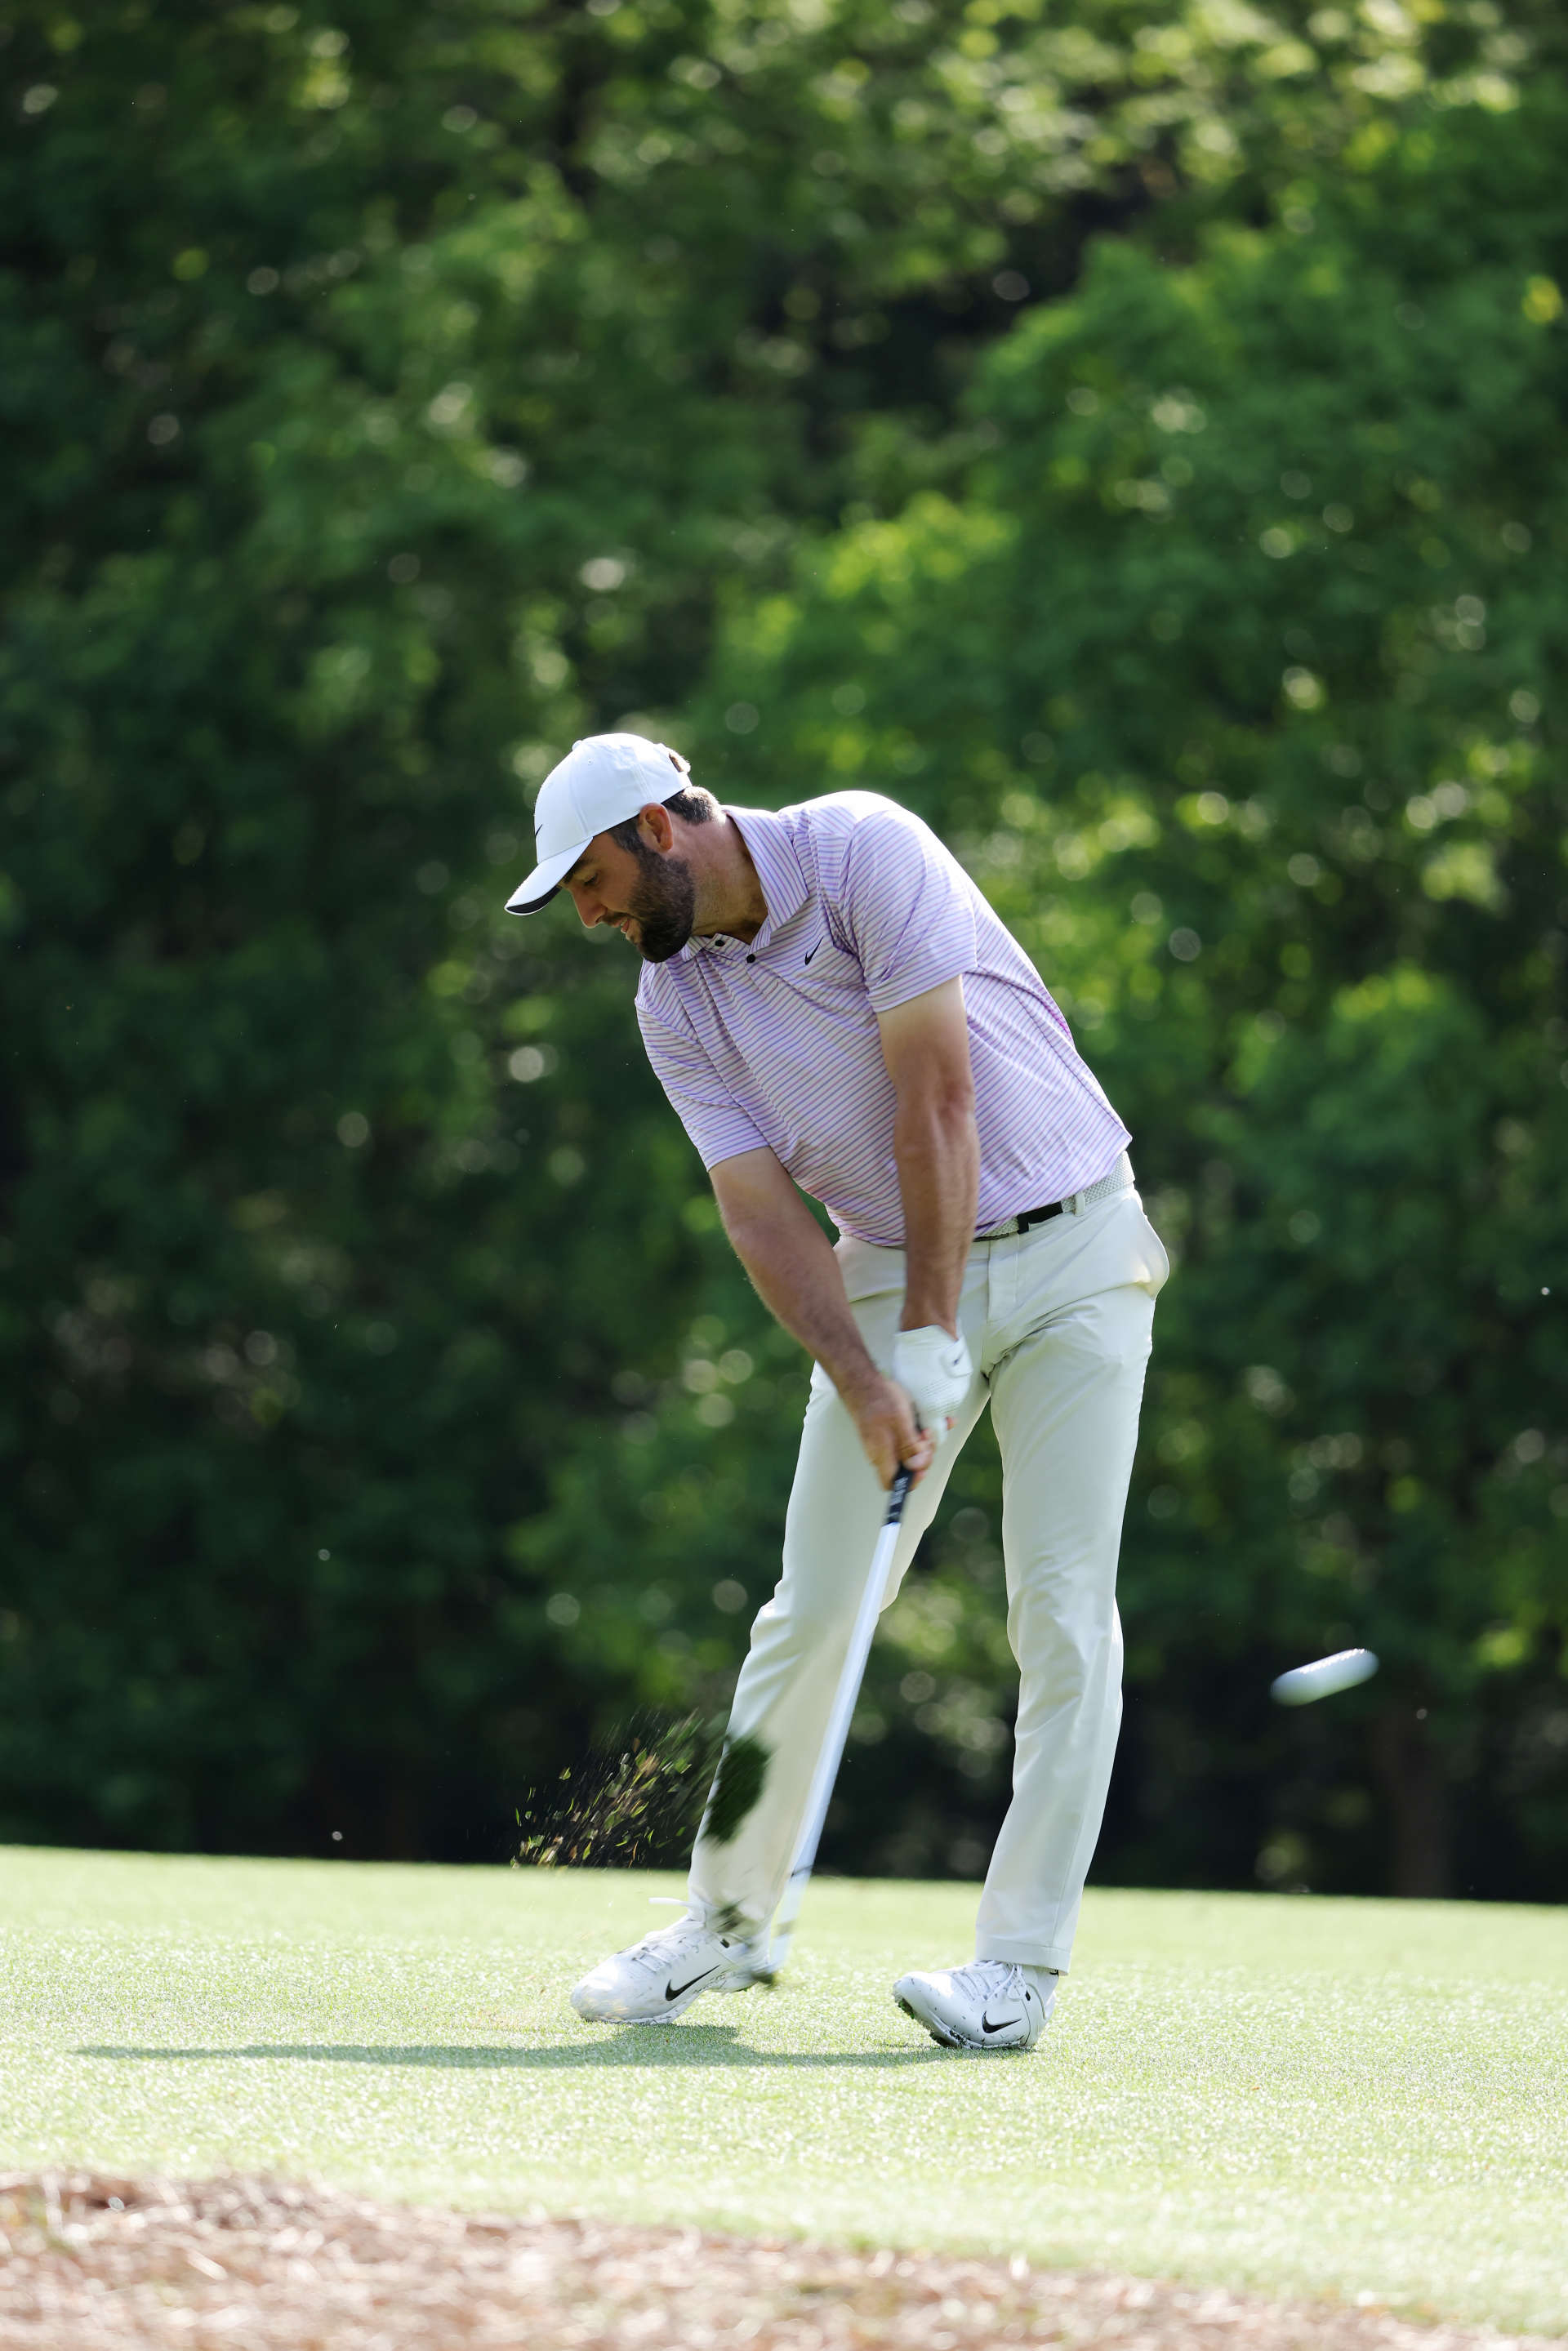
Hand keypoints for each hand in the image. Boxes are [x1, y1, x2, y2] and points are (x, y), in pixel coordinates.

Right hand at [839, 1368, 934, 1489]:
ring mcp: (883, 1441)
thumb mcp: (900, 1423)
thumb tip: (917, 1467)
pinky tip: (933, 1422)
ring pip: (908, 1451)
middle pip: (905, 1466)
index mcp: (881, 1455)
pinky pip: (906, 1437)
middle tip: (927, 1438)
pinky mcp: (887, 1431)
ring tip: (931, 1427)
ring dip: (923, 1442)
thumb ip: (909, 1447)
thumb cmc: (879, 1400)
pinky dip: (920, 1432)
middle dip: (922, 1455)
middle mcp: (881, 1452)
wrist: (862, 1380)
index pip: (891, 1483)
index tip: (923, 1467)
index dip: (909, 1481)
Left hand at [891, 1324, 972, 1432]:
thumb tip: (912, 1420)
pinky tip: (935, 1384)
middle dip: (933, 1424)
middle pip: (943, 1425)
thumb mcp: (903, 1388)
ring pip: (948, 1410)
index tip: (920, 1435)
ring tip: (926, 1394)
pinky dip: (945, 1395)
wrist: (929, 1332)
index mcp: (931, 1407)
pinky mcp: (964, 1382)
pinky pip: (954, 1396)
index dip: (926, 1439)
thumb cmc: (910, 1357)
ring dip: (939, 1408)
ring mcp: (958, 1391)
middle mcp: (949, 1403)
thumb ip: (911, 1410)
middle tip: (921, 1416)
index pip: (935, 1437)